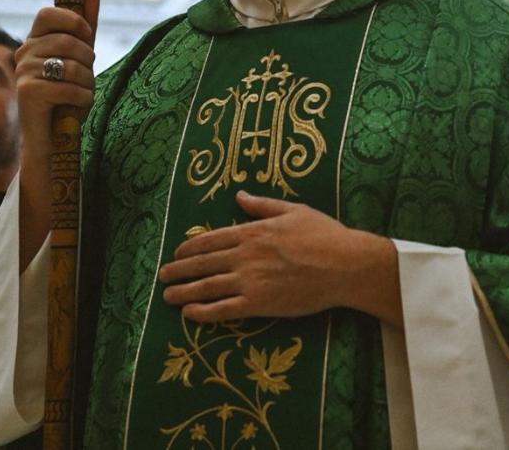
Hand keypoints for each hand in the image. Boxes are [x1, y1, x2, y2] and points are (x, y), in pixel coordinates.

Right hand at [16, 0, 100, 142]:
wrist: (52, 136)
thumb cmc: (67, 95)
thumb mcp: (80, 59)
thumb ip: (85, 28)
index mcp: (34, 41)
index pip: (48, 13)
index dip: (73, 21)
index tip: (87, 35)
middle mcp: (23, 53)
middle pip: (68, 41)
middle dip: (88, 60)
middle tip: (85, 75)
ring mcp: (23, 72)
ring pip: (72, 66)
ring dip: (87, 82)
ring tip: (81, 92)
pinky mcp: (28, 92)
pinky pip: (69, 87)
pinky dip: (83, 97)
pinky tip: (77, 105)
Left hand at [158, 191, 401, 326]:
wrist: (345, 265)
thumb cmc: (324, 235)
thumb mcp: (294, 211)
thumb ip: (263, 205)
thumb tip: (240, 195)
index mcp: (253, 231)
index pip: (212, 239)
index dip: (190, 246)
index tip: (177, 251)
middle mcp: (246, 255)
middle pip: (203, 263)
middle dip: (179, 269)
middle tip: (163, 275)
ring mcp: (251, 280)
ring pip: (207, 287)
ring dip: (183, 291)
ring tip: (167, 296)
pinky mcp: (259, 304)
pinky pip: (224, 309)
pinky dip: (203, 312)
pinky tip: (189, 313)